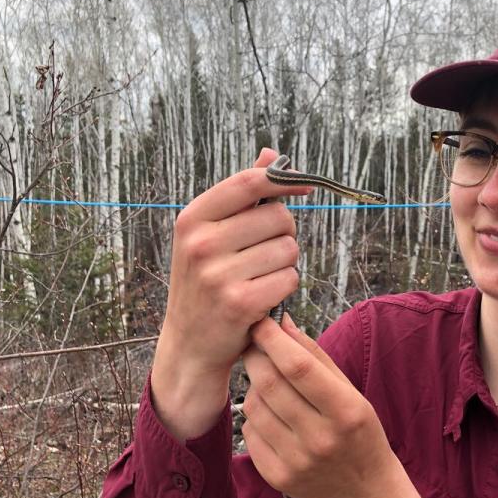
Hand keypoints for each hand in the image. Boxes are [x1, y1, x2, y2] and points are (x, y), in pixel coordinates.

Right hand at [151, 148, 311, 439]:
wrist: (190, 342)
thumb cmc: (207, 280)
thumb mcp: (212, 234)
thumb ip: (242, 195)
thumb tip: (272, 154)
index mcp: (192, 219)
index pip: (250, 182)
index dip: (285, 180)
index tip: (306, 185)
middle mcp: (201, 243)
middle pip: (279, 216)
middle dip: (284, 233)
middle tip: (264, 254)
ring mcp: (218, 274)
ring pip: (289, 249)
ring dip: (286, 263)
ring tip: (260, 277)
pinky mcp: (240, 303)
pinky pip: (290, 278)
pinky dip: (285, 287)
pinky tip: (264, 296)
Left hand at [242, 316, 426, 497]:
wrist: (363, 487)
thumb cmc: (357, 429)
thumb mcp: (349, 390)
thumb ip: (314, 356)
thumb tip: (282, 322)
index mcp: (346, 411)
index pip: (298, 367)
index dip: (273, 340)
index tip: (261, 323)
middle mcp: (321, 438)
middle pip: (269, 384)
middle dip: (255, 356)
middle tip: (253, 345)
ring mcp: (297, 461)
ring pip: (255, 407)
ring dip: (254, 386)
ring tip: (268, 384)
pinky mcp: (277, 477)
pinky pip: (250, 433)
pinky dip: (255, 416)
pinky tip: (271, 414)